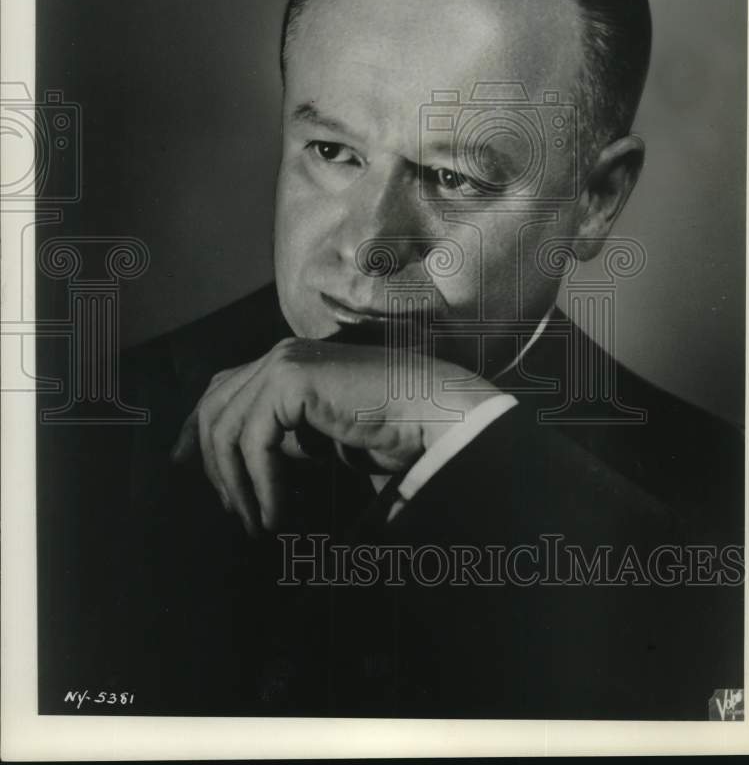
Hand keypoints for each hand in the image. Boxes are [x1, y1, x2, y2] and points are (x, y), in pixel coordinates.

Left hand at [171, 337, 495, 533]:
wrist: (435, 416)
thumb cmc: (394, 433)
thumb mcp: (325, 443)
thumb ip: (288, 446)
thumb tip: (249, 479)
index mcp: (287, 363)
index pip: (221, 389)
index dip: (195, 428)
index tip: (182, 465)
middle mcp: (280, 356)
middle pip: (214, 407)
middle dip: (211, 464)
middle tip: (232, 513)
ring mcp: (284, 361)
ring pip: (226, 426)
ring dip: (236, 484)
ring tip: (257, 523)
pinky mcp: (292, 377)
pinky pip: (253, 439)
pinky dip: (260, 483)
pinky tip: (277, 514)